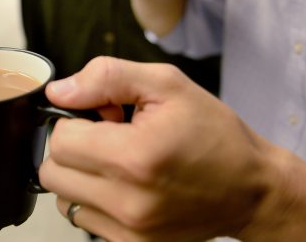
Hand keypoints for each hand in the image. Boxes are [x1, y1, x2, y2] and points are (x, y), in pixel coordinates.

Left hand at [39, 56, 279, 240]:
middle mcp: (128, 202)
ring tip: (117, 162)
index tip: (102, 117)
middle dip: (71, 147)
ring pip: (63, 198)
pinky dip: (93, 200)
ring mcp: (129, 231)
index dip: (73, 120)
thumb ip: (106, 78)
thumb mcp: (167, 85)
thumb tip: (58, 92)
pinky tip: (124, 185)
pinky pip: (84, 220)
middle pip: (52, 172)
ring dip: (79, 176)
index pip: (59, 140)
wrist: (252, 189)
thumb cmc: (214, 134)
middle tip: (107, 137)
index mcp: (134, 157)